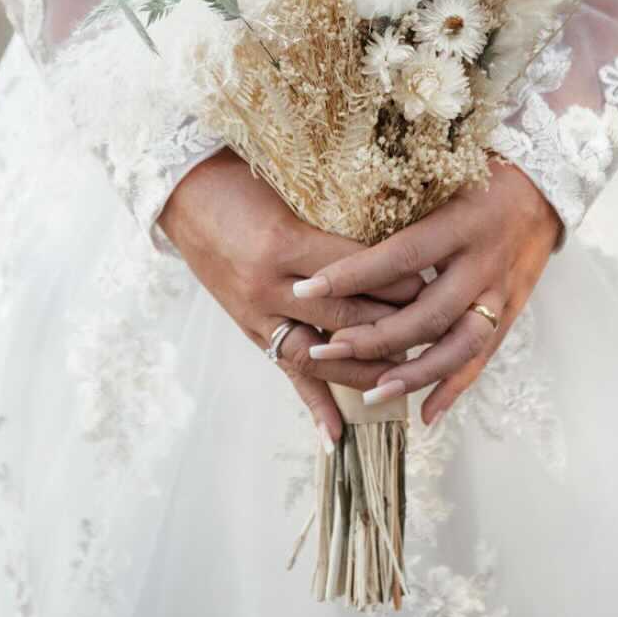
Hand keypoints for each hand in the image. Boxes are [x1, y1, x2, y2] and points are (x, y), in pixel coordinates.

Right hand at [156, 149, 423, 446]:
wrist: (183, 195)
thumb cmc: (239, 179)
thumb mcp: (287, 189)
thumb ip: (332, 215)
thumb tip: (392, 231)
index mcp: (283, 243)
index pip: (354, 271)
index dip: (396, 279)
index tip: (434, 281)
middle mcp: (268, 286)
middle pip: (343, 317)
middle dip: (391, 324)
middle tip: (434, 328)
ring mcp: (255, 314)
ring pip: (318, 354)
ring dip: (362, 368)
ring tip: (404, 377)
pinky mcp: (249, 330)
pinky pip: (285, 373)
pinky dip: (312, 405)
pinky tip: (336, 436)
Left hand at [290, 159, 560, 425]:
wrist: (547, 187)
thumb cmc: (483, 173)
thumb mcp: (444, 175)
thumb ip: (401, 198)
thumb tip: (338, 214)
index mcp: (463, 223)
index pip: (401, 257)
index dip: (353, 275)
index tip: (308, 289)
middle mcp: (483, 263)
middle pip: (427, 314)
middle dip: (374, 338)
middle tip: (324, 348)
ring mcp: (501, 293)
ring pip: (458, 347)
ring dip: (413, 374)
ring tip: (370, 392)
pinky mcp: (511, 312)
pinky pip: (482, 358)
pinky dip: (454, 387)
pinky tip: (425, 413)